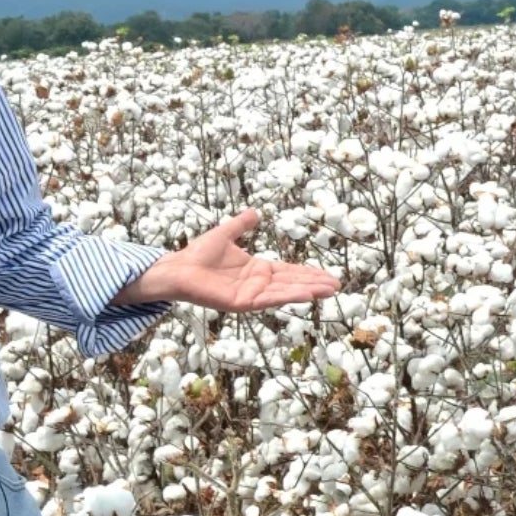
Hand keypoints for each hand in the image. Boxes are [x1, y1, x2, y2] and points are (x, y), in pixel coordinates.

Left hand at [115, 209, 338, 311]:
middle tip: (337, 284)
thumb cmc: (198, 254)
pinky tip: (304, 294)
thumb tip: (255, 212)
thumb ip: (241, 224)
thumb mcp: (225, 234)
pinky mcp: (241, 303)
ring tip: (329, 289)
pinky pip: (268, 299)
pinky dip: (286, 296)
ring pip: (284, 292)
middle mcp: (257, 284)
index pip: (288, 272)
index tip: (328, 275)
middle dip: (314, 284)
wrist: (177, 267)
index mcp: (256, 270)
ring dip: (306, 291)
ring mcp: (250, 295)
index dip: (307, 273)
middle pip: (291, 283)